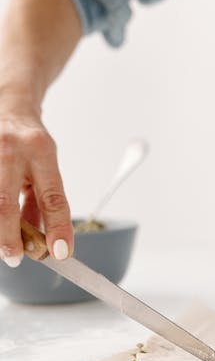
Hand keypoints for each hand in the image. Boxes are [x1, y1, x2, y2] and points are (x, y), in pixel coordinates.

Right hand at [0, 90, 72, 266]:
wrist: (7, 103)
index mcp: (40, 150)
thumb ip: (41, 202)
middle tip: (14, 257)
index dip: (58, 228)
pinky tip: (0, 222)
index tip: (61, 253)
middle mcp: (10, 148)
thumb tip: (42, 241)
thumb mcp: (44, 166)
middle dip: (8, 237)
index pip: (53, 197)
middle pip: (4, 204)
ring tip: (4, 244)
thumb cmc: (28, 141)